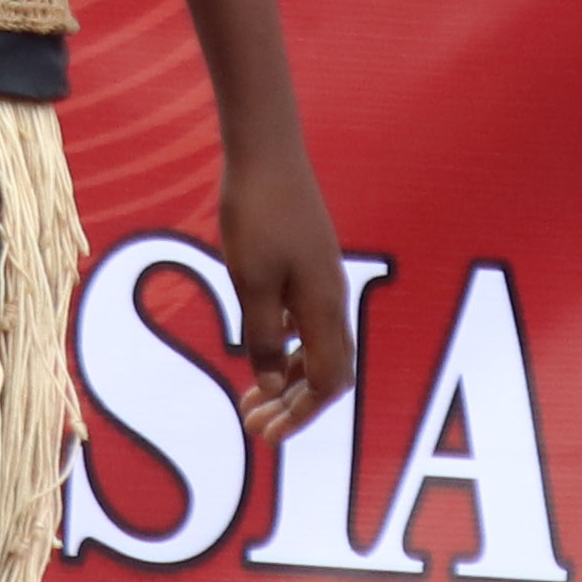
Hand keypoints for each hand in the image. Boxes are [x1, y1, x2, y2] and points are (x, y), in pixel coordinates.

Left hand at [216, 136, 354, 436]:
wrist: (266, 148)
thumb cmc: (257, 213)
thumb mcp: (250, 282)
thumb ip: (261, 338)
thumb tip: (273, 388)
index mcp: (323, 307)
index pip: (328, 382)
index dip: (301, 415)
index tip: (264, 434)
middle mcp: (331, 296)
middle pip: (329, 370)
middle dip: (295, 405)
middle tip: (252, 424)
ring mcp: (322, 277)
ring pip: (319, 345)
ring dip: (289, 377)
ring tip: (252, 397)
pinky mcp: (309, 260)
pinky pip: (308, 319)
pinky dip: (287, 345)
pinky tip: (259, 344)